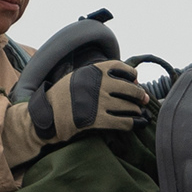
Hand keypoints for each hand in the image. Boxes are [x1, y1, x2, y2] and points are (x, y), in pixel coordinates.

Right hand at [22, 58, 148, 147]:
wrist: (47, 114)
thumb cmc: (63, 96)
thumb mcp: (78, 77)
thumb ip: (98, 76)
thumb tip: (126, 80)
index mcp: (94, 70)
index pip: (121, 67)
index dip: (132, 75)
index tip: (135, 81)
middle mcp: (99, 84)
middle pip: (130, 88)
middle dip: (140, 95)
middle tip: (144, 99)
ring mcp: (100, 102)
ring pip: (129, 106)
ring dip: (137, 110)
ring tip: (139, 112)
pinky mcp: (99, 119)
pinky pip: (124, 122)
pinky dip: (134, 123)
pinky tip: (138, 124)